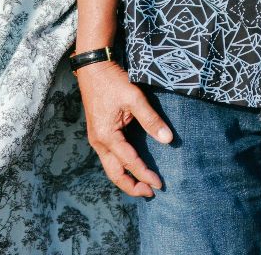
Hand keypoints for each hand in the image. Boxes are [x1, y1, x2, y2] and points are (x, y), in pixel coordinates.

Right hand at [77, 62, 173, 196]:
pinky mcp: (98, 134)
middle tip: (150, 193)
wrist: (92, 67)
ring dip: (125, 179)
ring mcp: (96, 139)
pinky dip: (120, 168)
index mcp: (107, 135)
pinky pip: (109, 158)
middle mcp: (99, 141)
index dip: (145, 174)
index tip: (160, 184)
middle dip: (132, 186)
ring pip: (110, 168)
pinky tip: (130, 168)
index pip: (130, 162)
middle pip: (114, 173)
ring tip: (142, 186)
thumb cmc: (112, 81)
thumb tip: (168, 140)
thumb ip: (151, 119)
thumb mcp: (133, 98)